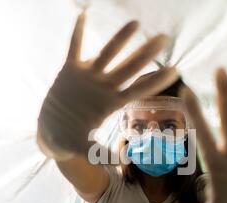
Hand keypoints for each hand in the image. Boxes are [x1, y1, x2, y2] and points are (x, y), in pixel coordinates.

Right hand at [37, 13, 177, 159]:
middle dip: (146, 53)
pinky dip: (77, 33)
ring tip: (136, 24)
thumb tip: (119, 162)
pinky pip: (74, 47)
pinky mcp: (69, 71)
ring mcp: (87, 77)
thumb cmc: (70, 142)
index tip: (175, 70)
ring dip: (120, 39)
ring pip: (107, 54)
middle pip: (129, 67)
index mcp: (111, 104)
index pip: (137, 90)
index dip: (155, 81)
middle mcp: (103, 87)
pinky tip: (83, 16)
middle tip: (164, 38)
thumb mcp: (84, 148)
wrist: (52, 132)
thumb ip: (100, 153)